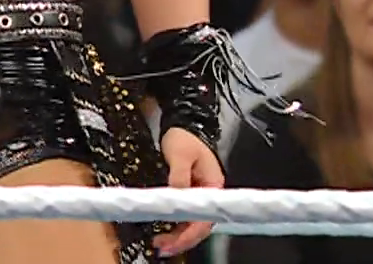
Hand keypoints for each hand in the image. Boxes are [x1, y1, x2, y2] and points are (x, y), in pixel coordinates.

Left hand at [153, 127, 220, 257]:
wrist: (184, 124)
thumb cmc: (185, 137)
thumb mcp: (180, 154)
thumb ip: (177, 176)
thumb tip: (173, 197)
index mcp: (212, 186)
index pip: (204, 218)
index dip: (190, 233)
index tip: (174, 242)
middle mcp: (209, 194)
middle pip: (199, 225)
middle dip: (181, 240)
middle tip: (162, 248)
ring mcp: (200, 195)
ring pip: (191, 223)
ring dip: (177, 235)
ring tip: (160, 244)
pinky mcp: (190, 194)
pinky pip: (184, 215)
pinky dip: (174, 225)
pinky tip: (163, 231)